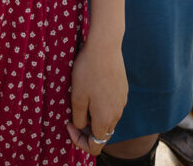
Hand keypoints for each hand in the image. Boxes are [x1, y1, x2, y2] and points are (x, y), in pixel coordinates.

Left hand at [67, 37, 126, 155]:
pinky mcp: (123, 90)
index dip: (79, 141)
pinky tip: (93, 88)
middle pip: (102, 133)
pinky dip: (103, 105)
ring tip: (83, 99)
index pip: (95, 146)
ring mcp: (122, 101)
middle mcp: (117, 114)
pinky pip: (113, 105)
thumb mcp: (77, 97)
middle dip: (88, 129)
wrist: (105, 46)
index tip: (69, 125)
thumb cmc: (87, 71)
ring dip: (95, 116)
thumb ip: (79, 118)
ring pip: (108, 119)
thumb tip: (82, 126)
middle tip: (74, 114)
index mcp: (104, 119)